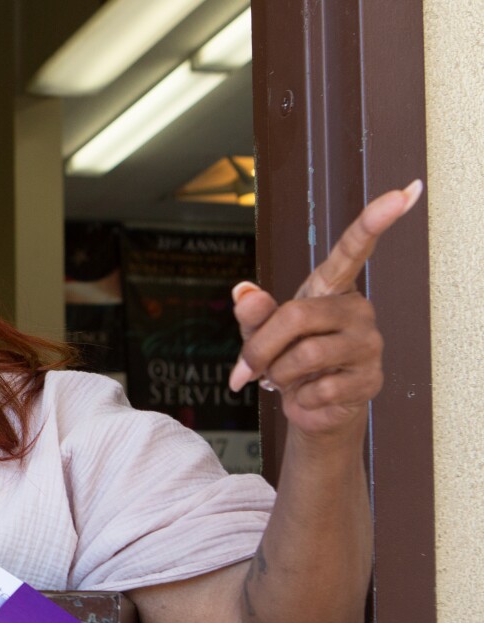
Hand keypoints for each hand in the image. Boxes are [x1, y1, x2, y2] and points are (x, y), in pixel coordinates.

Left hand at [228, 180, 423, 435]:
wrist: (309, 404)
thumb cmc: (286, 356)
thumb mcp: (261, 331)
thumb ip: (253, 313)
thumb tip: (244, 291)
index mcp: (331, 287)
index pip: (354, 249)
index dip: (375, 221)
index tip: (403, 192)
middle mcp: (357, 308)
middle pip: (296, 317)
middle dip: (259, 348)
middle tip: (245, 370)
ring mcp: (369, 343)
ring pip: (306, 356)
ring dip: (278, 375)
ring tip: (281, 380)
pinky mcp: (370, 379)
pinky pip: (320, 388)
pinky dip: (298, 399)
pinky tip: (307, 396)